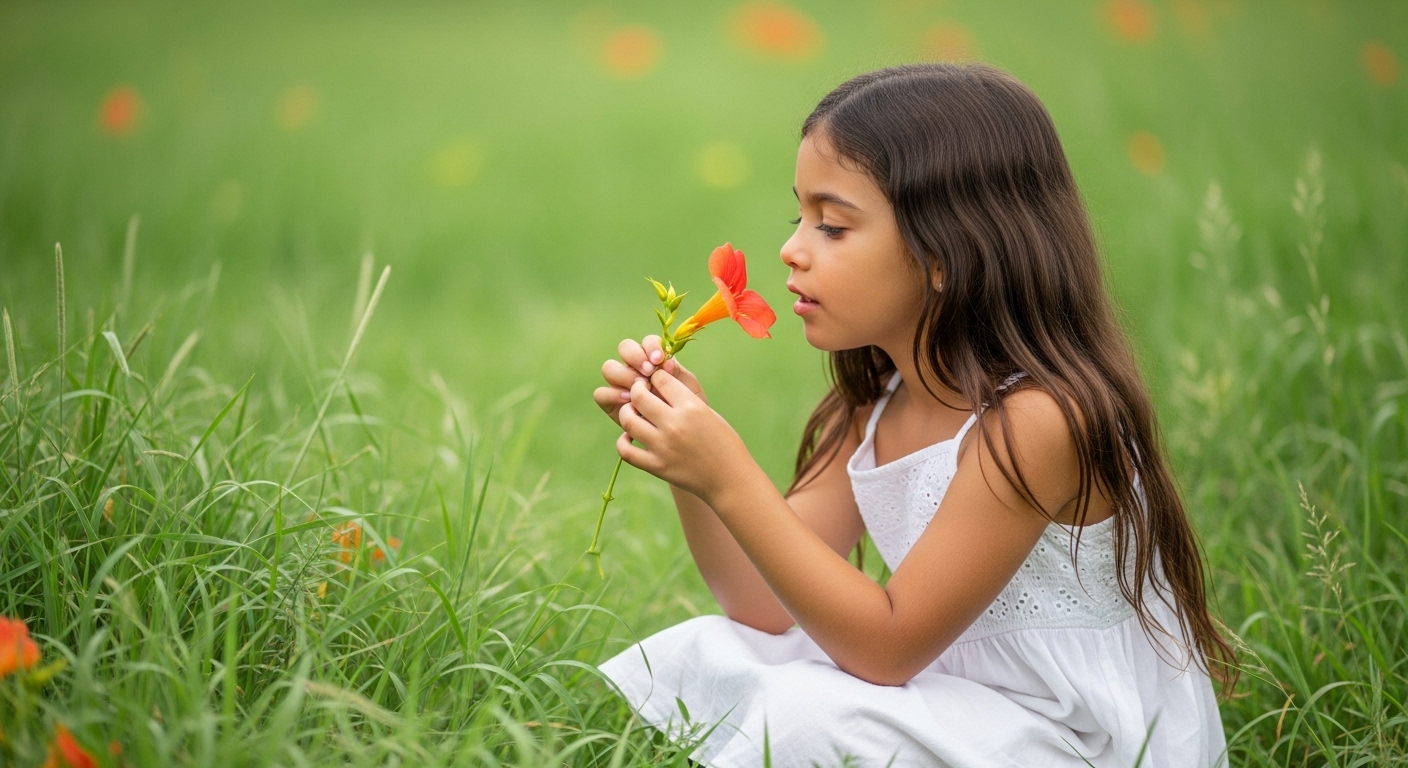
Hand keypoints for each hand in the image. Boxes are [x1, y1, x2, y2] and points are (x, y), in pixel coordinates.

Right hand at [593, 335, 706, 425]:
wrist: (684, 439)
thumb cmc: (688, 413)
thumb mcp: (689, 393)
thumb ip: (678, 376)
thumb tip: (666, 363)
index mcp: (655, 360)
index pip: (648, 343)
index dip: (650, 347)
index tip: (659, 360)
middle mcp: (635, 368)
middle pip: (625, 348)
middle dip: (635, 357)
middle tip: (648, 373)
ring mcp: (621, 384)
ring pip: (609, 368)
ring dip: (623, 375)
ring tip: (639, 388)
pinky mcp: (611, 403)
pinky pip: (601, 393)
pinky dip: (612, 395)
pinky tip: (628, 402)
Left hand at [616, 368, 751, 502]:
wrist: (730, 479)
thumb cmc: (723, 443)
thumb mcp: (708, 413)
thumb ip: (683, 398)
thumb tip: (659, 382)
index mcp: (691, 407)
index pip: (661, 379)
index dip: (655, 376)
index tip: (655, 380)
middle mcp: (675, 424)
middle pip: (639, 396)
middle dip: (636, 389)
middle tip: (639, 392)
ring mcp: (663, 446)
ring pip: (628, 420)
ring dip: (627, 412)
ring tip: (632, 412)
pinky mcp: (656, 466)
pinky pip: (626, 450)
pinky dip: (623, 441)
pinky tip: (630, 437)